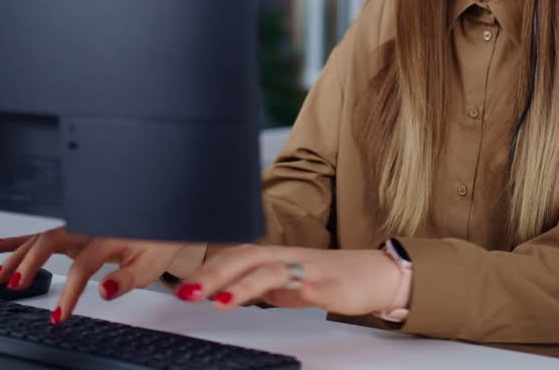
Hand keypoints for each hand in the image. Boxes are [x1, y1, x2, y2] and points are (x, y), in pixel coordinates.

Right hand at [0, 227, 205, 322]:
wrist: (163, 222)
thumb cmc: (158, 243)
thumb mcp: (152, 264)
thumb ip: (128, 278)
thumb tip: (105, 292)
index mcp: (109, 235)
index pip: (83, 265)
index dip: (70, 292)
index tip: (59, 315)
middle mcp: (90, 226)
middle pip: (52, 240)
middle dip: (28, 262)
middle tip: (13, 286)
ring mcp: (79, 226)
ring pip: (42, 237)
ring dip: (16, 255)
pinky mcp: (73, 230)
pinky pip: (43, 233)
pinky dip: (18, 240)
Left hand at [176, 245, 401, 316]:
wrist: (376, 275)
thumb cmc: (330, 278)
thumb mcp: (287, 283)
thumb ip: (259, 285)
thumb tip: (226, 292)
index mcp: (277, 257)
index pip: (236, 257)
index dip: (209, 269)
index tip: (183, 287)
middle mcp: (290, 258)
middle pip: (247, 258)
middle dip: (216, 274)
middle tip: (190, 292)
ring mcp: (311, 269)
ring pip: (274, 270)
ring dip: (246, 284)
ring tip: (223, 300)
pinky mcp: (332, 284)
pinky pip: (315, 285)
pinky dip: (301, 289)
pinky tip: (289, 297)